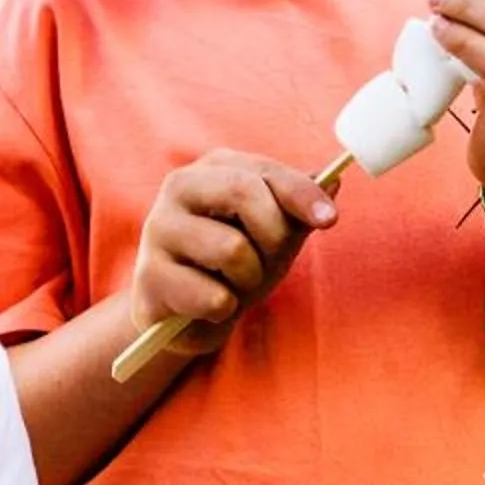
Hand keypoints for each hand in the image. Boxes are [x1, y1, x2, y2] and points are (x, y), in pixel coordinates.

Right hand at [129, 151, 337, 358]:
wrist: (186, 316)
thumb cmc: (233, 266)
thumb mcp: (273, 235)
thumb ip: (298, 210)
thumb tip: (335, 180)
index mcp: (211, 169)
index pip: (264, 171)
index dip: (301, 194)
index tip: (330, 219)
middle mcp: (178, 188)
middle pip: (243, 192)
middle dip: (273, 235)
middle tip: (270, 261)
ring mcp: (158, 230)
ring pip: (232, 249)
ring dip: (249, 279)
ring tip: (234, 284)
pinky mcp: (150, 277)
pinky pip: (213, 295)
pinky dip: (225, 307)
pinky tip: (210, 305)